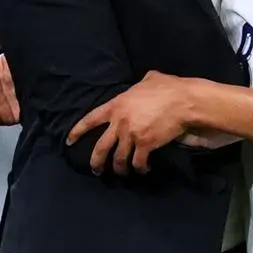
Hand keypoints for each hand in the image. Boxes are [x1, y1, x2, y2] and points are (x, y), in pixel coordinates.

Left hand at [67, 72, 193, 173]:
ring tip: (122, 173)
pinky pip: (138, 162)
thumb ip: (139, 84)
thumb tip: (143, 82)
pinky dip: (140, 169)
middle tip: (95, 170)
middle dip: (96, 161)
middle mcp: (120, 122)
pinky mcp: (145, 145)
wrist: (183, 101)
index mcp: (116, 105)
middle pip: (101, 147)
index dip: (78, 131)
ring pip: (119, 159)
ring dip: (120, 169)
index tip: (69, 141)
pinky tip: (144, 169)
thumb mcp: (149, 79)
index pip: (90, 120)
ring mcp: (131, 135)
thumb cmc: (168, 87)